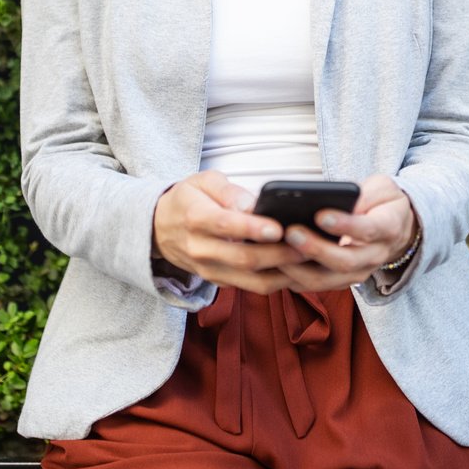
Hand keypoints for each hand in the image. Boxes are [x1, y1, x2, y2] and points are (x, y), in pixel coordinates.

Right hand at [152, 170, 304, 294]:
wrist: (159, 229)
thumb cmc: (188, 199)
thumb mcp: (202, 181)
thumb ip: (228, 191)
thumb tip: (253, 204)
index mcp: (195, 218)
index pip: (226, 225)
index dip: (253, 228)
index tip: (279, 226)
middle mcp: (200, 249)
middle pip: (244, 258)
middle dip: (279, 254)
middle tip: (308, 244)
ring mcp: (209, 270)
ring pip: (252, 281)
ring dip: (284, 273)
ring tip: (309, 259)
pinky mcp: (219, 282)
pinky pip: (252, 287)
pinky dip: (277, 281)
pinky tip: (298, 269)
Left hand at [272, 173, 417, 293]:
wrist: (396, 229)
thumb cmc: (382, 203)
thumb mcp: (381, 188)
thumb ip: (362, 192)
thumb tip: (332, 198)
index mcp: (388, 228)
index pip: (368, 229)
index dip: (345, 225)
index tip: (320, 215)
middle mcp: (375, 256)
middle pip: (346, 261)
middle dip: (316, 248)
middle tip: (291, 232)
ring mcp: (359, 273)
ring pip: (328, 279)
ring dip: (300, 268)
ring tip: (276, 250)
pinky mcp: (342, 281)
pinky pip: (316, 285)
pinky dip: (294, 277)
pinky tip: (275, 263)